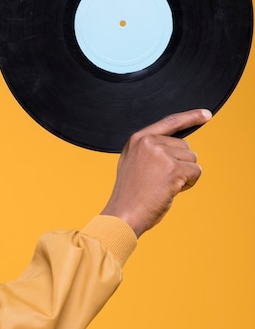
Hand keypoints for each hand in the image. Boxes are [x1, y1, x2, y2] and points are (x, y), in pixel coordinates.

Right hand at [101, 109, 211, 237]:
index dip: (190, 117)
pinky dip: (189, 183)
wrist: (124, 213)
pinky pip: (196, 172)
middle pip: (184, 146)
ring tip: (162, 186)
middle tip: (159, 181)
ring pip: (192, 159)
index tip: (205, 114)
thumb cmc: (130, 195)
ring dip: (184, 175)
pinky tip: (171, 191)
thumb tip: (180, 147)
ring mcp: (159, 153)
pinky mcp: (172, 168)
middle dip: (180, 164)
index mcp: (137, 139)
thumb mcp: (134, 163)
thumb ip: (151, 150)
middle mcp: (148, 142)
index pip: (169, 122)